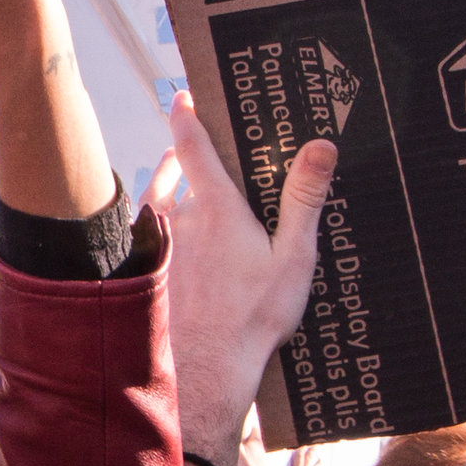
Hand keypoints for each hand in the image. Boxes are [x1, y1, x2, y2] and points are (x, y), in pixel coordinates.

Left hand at [147, 96, 336, 465]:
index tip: (182, 96)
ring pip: (158, 202)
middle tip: (194, 141)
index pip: (195, 147)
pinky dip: (153, 219)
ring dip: (167, 186)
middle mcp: (180, 219)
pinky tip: (163, 228)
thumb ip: (304, 199)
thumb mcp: (292, 258)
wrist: (205, 369)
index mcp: (217, 209)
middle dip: (184, 156)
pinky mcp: (147, 272)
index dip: (187, 117)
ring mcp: (158, 246)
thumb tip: (320, 146)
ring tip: (177, 177)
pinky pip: (144, 232)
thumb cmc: (253, 318)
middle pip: (177, 173)